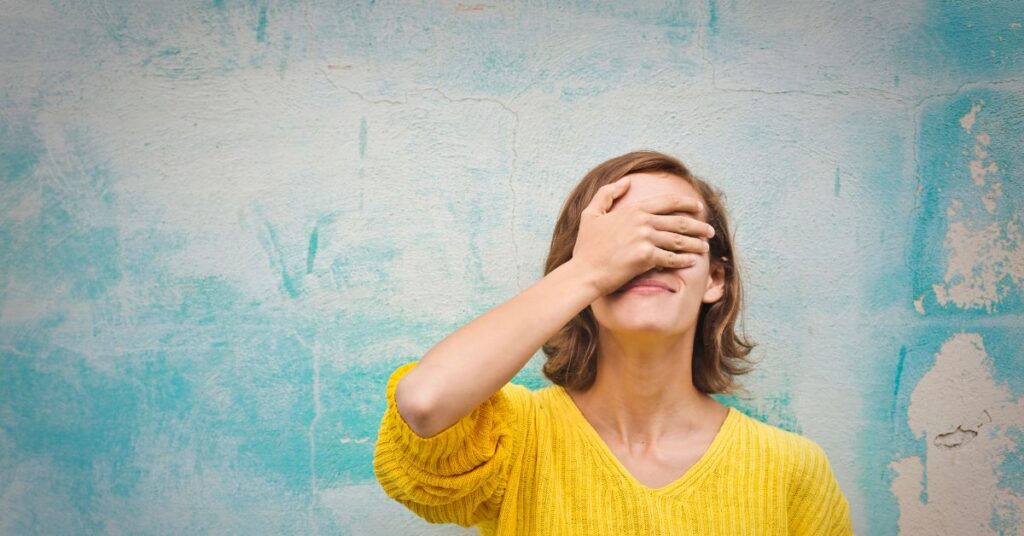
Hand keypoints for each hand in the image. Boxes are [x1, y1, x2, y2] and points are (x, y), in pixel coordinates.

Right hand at [571, 176, 715, 295]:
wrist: (584, 272)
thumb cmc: (586, 247)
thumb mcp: (591, 214)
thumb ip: (607, 193)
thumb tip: (626, 181)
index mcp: (633, 209)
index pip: (668, 202)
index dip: (687, 204)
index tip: (699, 208)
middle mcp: (642, 221)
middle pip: (679, 221)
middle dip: (698, 226)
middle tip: (710, 230)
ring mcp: (645, 239)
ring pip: (678, 240)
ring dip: (695, 243)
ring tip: (705, 246)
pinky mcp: (646, 258)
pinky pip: (672, 258)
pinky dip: (684, 260)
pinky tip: (692, 261)